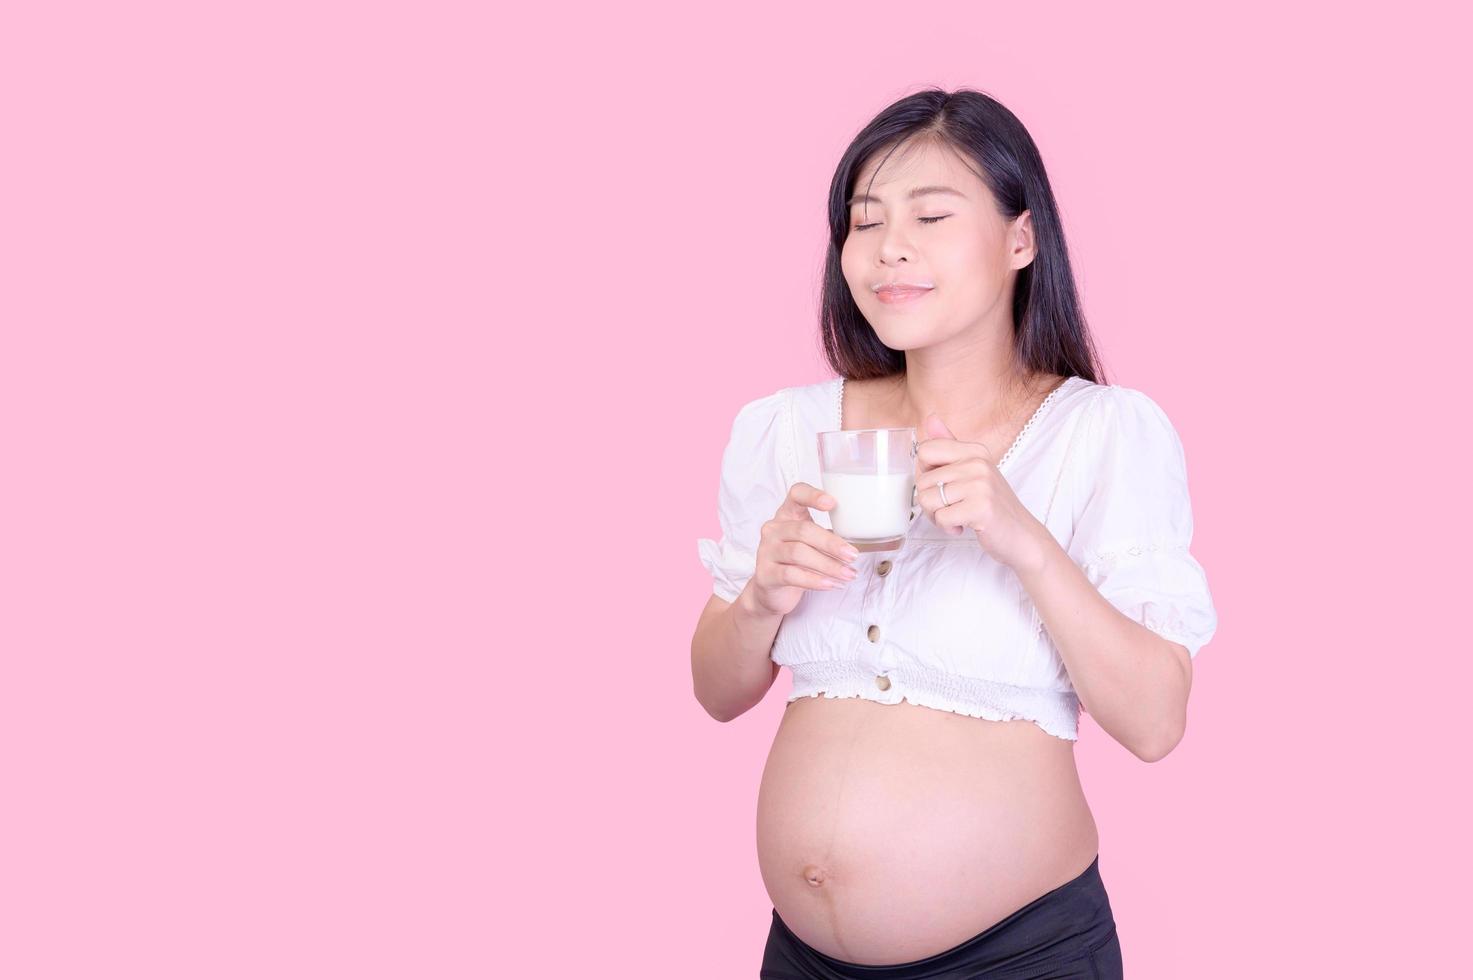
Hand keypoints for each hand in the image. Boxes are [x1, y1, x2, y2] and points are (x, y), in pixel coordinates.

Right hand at [744, 482, 861, 615]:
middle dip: (831, 543)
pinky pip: (791, 575)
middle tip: (853, 555)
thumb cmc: (797, 563)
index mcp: (787, 515)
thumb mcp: (813, 544)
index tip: (833, 504)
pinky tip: (831, 584)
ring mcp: (766, 551)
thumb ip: (831, 536)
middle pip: (803, 530)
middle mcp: (773, 529)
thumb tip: (865, 539)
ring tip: (848, 574)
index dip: (812, 496)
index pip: (796, 494)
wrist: (772, 592)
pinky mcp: (766, 574)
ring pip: (798, 553)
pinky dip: (815, 580)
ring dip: (828, 565)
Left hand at [914, 413, 1049, 571]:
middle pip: (922, 480)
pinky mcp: (981, 508)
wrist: (1022, 535)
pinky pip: (941, 518)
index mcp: (975, 450)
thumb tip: (930, 417)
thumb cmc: (993, 504)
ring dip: (938, 516)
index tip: (943, 484)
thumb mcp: (973, 470)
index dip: (925, 473)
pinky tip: (965, 526)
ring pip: (928, 500)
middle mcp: (978, 463)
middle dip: (932, 501)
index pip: (925, 450)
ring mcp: (981, 485)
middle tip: (953, 507)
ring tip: (959, 516)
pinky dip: (948, 527)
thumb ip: (949, 445)